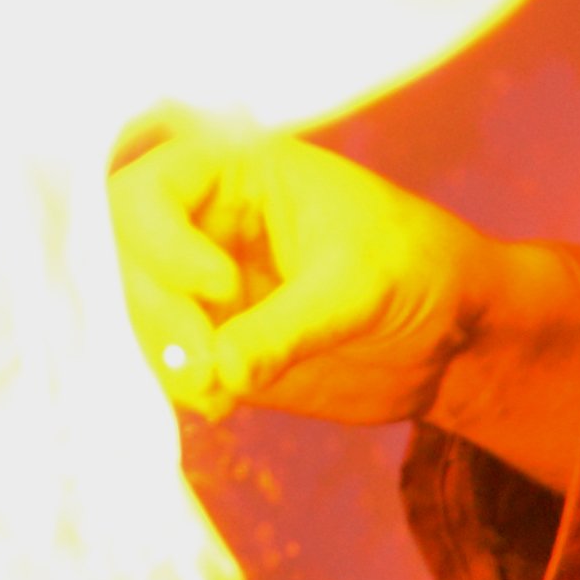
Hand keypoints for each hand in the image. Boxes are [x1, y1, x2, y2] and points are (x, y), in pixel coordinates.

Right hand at [110, 127, 579, 489]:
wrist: (455, 336)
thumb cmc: (422, 270)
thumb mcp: (362, 287)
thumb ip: (288, 326)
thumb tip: (219, 372)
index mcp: (234, 175)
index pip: (147, 191)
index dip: (162, 240)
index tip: (222, 285)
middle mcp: (202, 225)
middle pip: (125, 260)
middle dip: (159, 315)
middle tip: (210, 369)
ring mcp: (200, 285)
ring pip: (135, 315)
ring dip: (164, 358)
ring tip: (223, 392)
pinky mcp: (210, 341)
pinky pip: (163, 362)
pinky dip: (180, 387)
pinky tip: (223, 403)